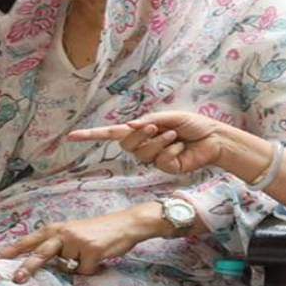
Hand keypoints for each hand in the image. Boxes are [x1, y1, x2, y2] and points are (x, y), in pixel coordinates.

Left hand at [5, 205, 168, 281]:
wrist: (125, 224)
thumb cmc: (97, 232)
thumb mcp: (73, 235)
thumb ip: (58, 247)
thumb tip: (46, 266)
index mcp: (55, 229)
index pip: (30, 240)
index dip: (13, 250)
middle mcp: (63, 233)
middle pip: (40, 253)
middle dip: (28, 267)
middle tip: (16, 279)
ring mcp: (76, 241)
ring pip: (68, 267)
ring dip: (78, 265)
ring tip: (91, 252)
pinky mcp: (91, 250)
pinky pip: (84, 271)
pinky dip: (92, 269)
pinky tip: (100, 256)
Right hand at [69, 110, 238, 176]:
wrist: (213, 138)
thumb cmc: (192, 124)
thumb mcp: (168, 117)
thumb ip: (148, 121)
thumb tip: (129, 126)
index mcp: (141, 130)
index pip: (111, 134)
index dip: (92, 135)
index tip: (72, 136)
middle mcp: (144, 145)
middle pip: (127, 144)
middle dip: (141, 135)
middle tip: (157, 127)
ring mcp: (154, 158)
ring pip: (144, 153)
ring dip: (160, 142)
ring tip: (175, 137)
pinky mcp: (165, 168)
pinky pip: (160, 159)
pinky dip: (172, 150)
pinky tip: (182, 148)